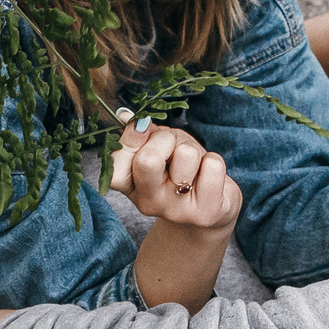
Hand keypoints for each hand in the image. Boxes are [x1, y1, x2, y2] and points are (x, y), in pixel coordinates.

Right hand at [109, 119, 241, 234]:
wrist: (211, 207)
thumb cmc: (179, 170)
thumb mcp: (157, 150)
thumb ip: (141, 135)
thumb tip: (125, 115)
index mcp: (131, 186)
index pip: (115, 164)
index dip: (130, 138)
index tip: (143, 129)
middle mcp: (149, 202)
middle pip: (147, 160)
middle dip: (165, 139)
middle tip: (173, 147)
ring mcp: (177, 211)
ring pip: (186, 154)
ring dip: (194, 149)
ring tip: (194, 165)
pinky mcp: (205, 213)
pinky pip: (213, 166)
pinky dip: (213, 161)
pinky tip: (208, 175)